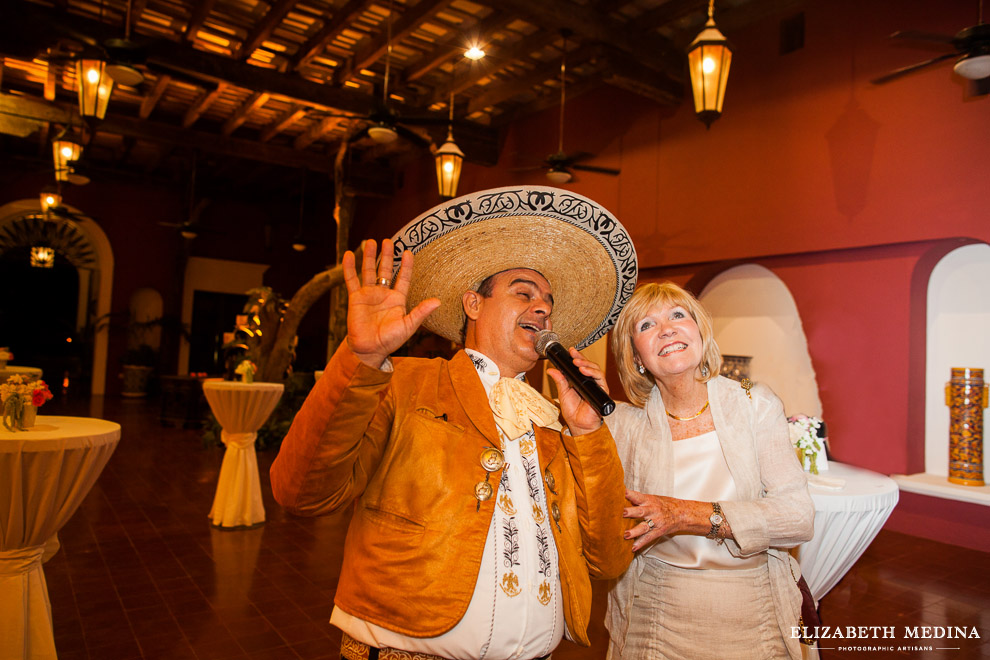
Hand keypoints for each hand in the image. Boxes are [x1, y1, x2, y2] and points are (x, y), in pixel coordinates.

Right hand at [342, 239, 439, 368]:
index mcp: (398, 299)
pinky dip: (349, 268)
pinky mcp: (355, 298)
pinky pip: (351, 280)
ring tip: (370, 242)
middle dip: (387, 256)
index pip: (404, 278)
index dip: (407, 265)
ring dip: (369, 257)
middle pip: (386, 270)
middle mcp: (384, 294)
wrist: (369, 349)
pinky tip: (348, 254)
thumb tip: (438, 301)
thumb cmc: (390, 340)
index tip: (408, 252)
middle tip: (388, 241)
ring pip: (369, 271)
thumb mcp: (408, 326)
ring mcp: (369, 294)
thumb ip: (421, 312)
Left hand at [548, 347, 606, 434]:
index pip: (580, 365)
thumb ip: (559, 381)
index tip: (571, 351)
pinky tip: (585, 371)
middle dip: (581, 358)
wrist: (578, 425)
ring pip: (596, 370)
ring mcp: (596, 386)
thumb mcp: (563, 393)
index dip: (577, 357)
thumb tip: (551, 370)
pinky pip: (600, 379)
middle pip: (589, 365)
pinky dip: (593, 374)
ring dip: (586, 364)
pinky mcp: (602, 392)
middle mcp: (590, 382)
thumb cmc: (572, 411)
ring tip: (577, 363)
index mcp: (580, 381)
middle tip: (573, 355)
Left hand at [621, 489, 682, 551]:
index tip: (620, 493)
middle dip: (630, 512)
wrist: (682, 513)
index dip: (629, 494)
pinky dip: (641, 543)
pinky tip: (633, 548)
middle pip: (640, 511)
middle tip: (621, 513)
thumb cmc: (665, 504)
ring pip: (644, 526)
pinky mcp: (658, 531)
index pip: (637, 496)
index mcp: (649, 500)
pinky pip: (649, 537)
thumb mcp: (653, 498)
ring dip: (634, 531)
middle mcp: (652, 511)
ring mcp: (656, 522)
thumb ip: (639, 500)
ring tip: (626, 535)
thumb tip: (621, 498)